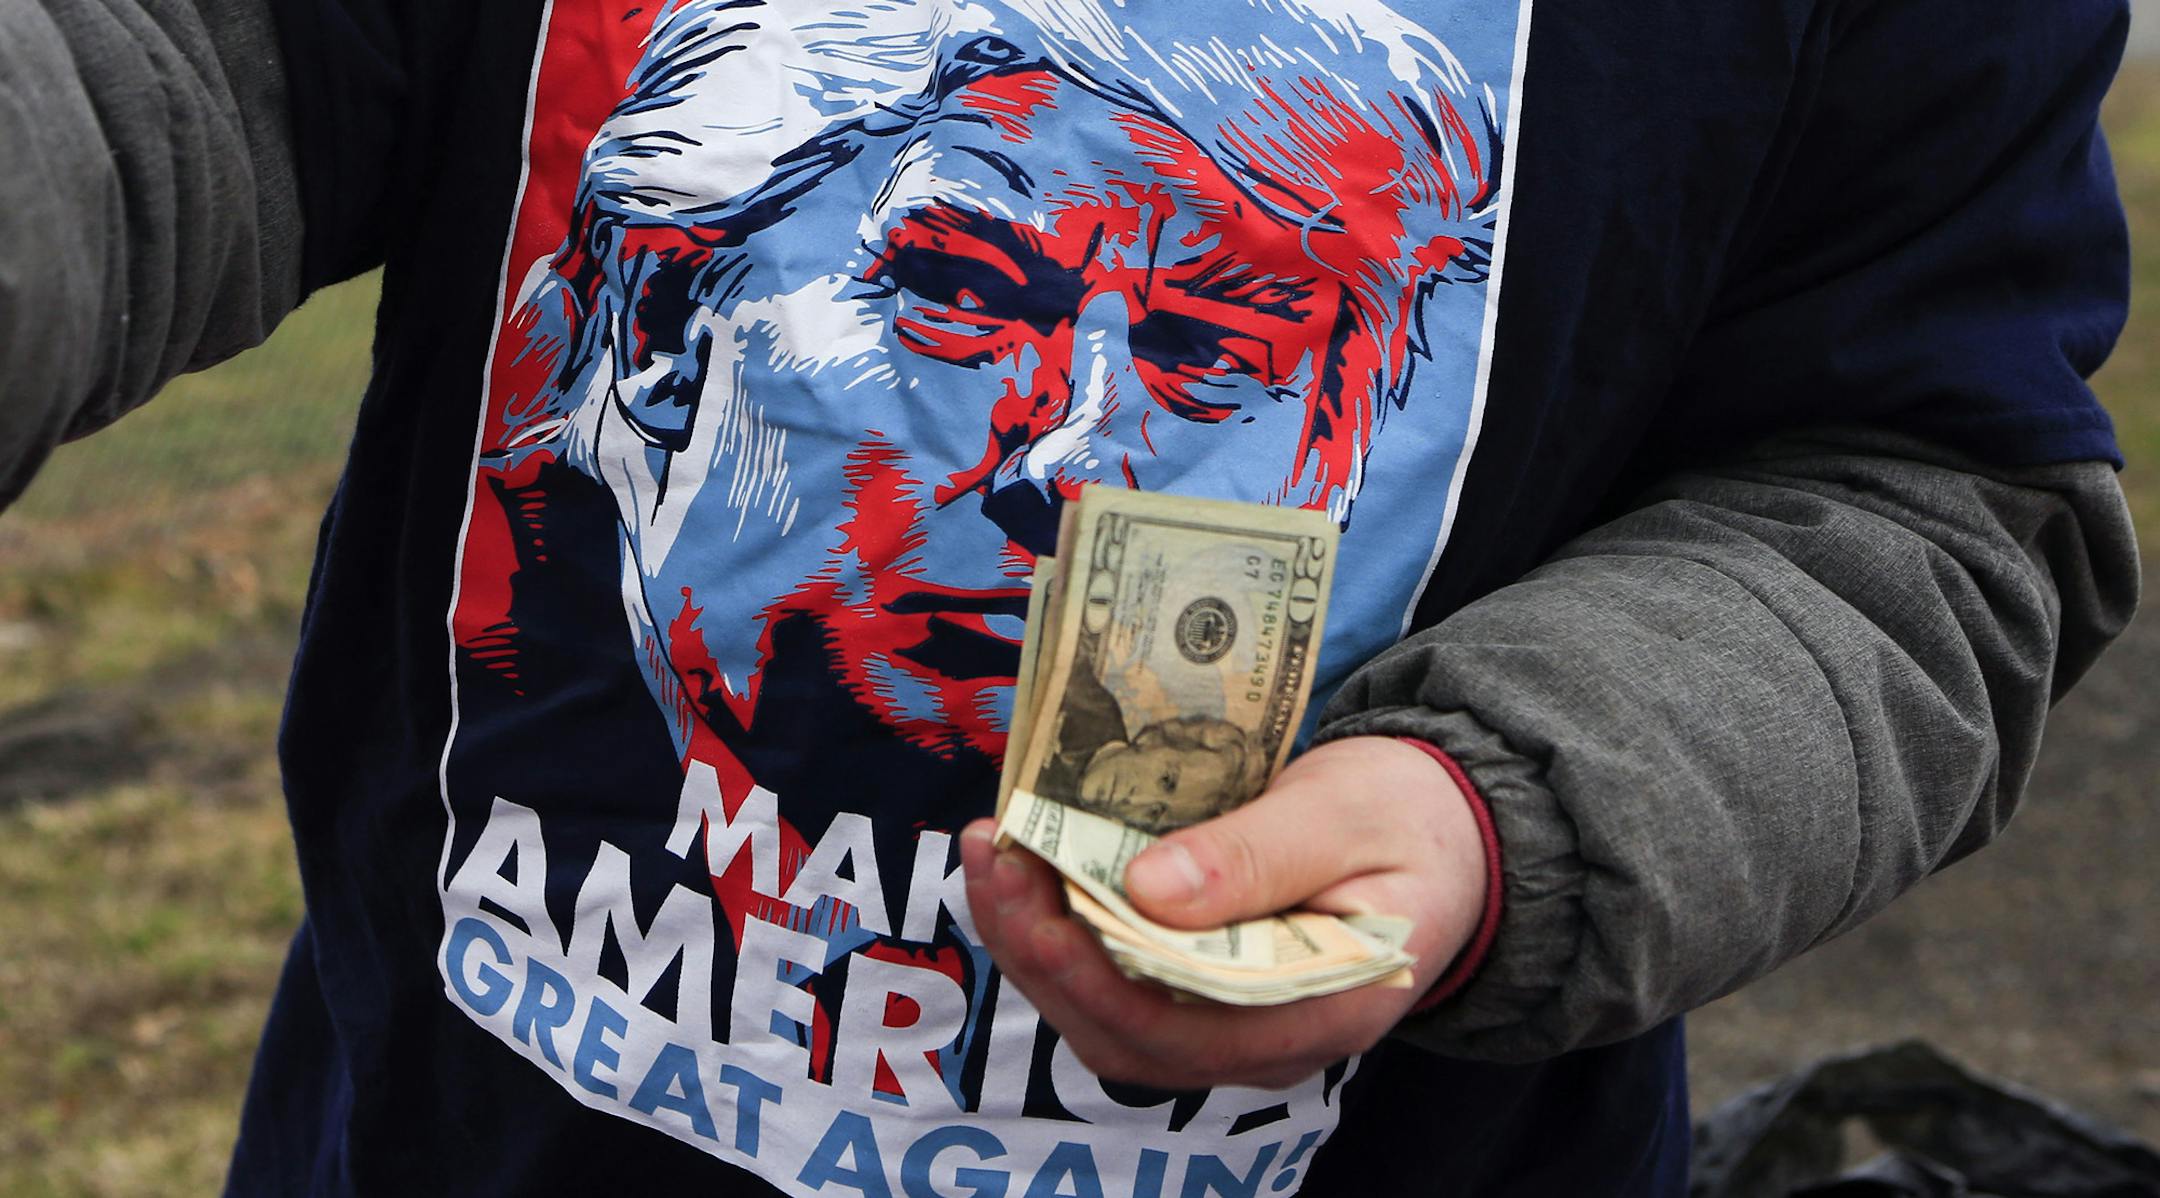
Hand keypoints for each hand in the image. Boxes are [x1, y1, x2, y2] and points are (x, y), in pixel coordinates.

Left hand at [960, 735, 1487, 1090]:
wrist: (1440, 831)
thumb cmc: (1405, 818)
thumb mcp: (1345, 814)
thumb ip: (1257, 857)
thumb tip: (1145, 890)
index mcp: (1323, 1010)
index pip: (1181, 1024)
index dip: (1089, 965)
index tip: (1026, 880)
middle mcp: (1266, 1042)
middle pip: (1124, 1029)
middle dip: (1039, 946)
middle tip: (987, 851)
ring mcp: (1229, 1026)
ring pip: (1106, 1015)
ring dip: (1035, 940)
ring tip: (990, 852)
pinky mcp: (1199, 993)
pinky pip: (1114, 983)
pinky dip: (1060, 930)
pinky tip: (1025, 871)